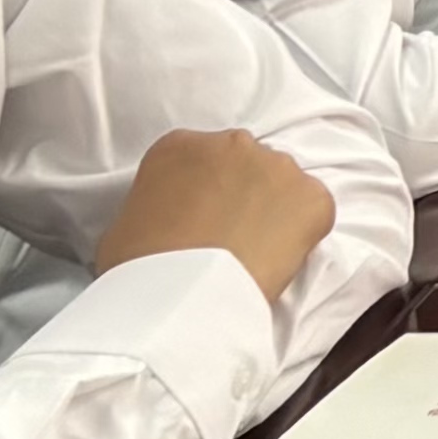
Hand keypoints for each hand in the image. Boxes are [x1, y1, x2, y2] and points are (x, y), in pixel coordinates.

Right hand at [96, 128, 335, 304]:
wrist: (179, 295)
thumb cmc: (137, 267)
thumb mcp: (124, 225)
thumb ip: (154, 205)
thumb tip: (167, 220)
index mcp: (179, 146)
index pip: (196, 161)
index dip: (200, 195)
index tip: (197, 223)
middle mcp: (232, 143)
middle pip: (243, 166)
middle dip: (240, 195)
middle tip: (228, 237)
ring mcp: (278, 166)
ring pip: (281, 186)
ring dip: (273, 211)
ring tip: (254, 252)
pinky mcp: (314, 196)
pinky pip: (313, 212)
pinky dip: (303, 233)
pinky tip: (278, 259)